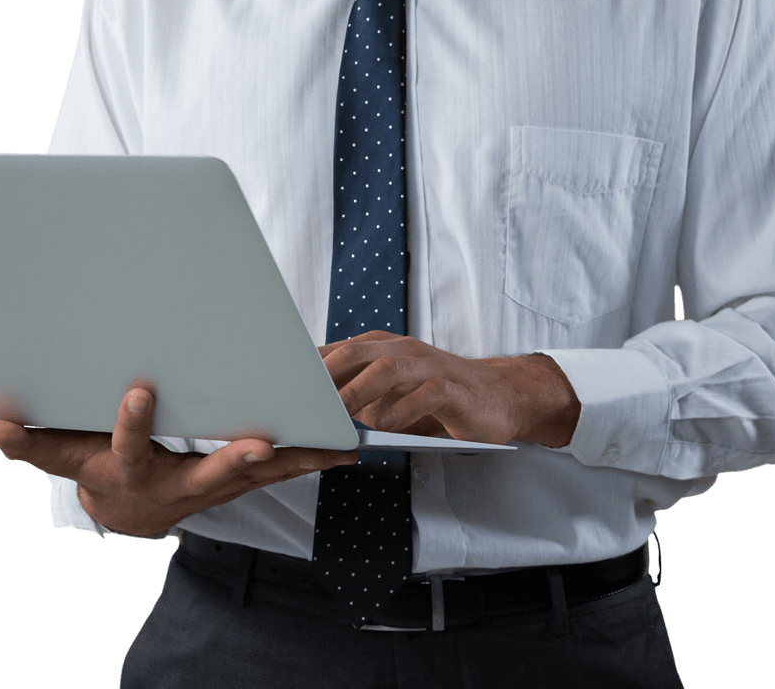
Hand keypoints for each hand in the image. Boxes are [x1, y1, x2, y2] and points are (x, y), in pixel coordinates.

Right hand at [0, 386, 356, 537]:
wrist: (132, 512)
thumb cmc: (97, 473)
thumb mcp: (61, 459)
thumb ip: (30, 443)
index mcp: (130, 471)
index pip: (128, 446)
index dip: (131, 423)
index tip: (138, 392)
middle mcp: (175, 485)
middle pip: (206, 472)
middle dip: (233, 459)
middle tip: (260, 443)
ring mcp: (211, 486)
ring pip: (255, 474)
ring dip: (293, 459)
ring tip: (334, 443)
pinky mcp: (236, 481)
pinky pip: (276, 470)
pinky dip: (308, 457)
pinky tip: (343, 446)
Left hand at [319, 330, 580, 447]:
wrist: (497, 397)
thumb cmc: (434, 397)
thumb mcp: (389, 393)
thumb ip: (354, 394)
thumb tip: (309, 413)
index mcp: (380, 349)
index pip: (336, 352)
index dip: (306, 367)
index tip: (278, 385)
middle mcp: (401, 351)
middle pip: (356, 353)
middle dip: (325, 374)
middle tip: (299, 399)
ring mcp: (428, 366)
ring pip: (387, 370)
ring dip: (358, 391)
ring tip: (336, 414)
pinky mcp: (451, 388)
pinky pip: (424, 394)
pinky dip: (402, 410)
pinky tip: (386, 427)